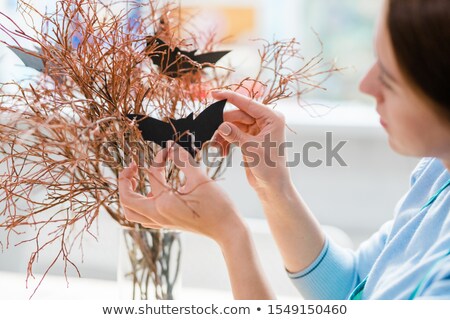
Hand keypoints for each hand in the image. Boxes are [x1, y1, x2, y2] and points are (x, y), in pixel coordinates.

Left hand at [118, 142, 243, 245]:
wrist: (228, 230)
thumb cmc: (217, 206)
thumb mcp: (200, 179)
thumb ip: (183, 160)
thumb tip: (170, 147)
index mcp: (164, 204)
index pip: (152, 175)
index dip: (158, 158)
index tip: (167, 150)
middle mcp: (158, 215)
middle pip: (127, 200)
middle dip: (125, 181)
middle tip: (132, 167)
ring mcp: (162, 222)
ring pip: (132, 213)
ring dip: (129, 195)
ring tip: (135, 180)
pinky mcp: (168, 224)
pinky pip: (144, 217)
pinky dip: (140, 204)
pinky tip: (151, 192)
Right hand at [212, 90, 290, 193]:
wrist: (272, 186)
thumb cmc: (269, 168)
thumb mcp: (251, 150)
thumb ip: (235, 135)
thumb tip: (221, 125)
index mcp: (271, 118)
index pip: (247, 103)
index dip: (229, 97)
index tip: (213, 93)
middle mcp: (265, 120)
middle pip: (237, 115)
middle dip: (223, 125)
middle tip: (211, 135)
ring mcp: (257, 129)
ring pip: (233, 125)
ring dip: (222, 135)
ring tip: (216, 149)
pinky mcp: (250, 138)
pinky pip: (233, 133)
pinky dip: (225, 141)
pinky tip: (221, 152)